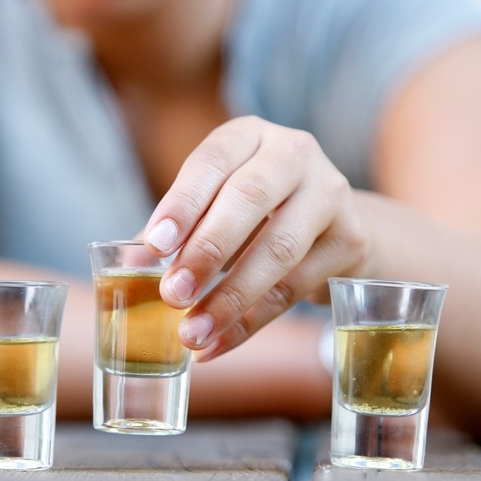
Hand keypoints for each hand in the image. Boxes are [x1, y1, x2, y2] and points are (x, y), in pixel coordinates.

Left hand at [144, 115, 369, 360]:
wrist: (337, 225)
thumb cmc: (258, 213)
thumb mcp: (216, 205)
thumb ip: (176, 230)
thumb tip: (129, 264)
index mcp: (249, 136)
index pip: (212, 160)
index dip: (182, 203)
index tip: (154, 246)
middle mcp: (294, 153)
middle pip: (250, 199)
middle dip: (206, 251)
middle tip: (171, 294)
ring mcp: (330, 193)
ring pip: (278, 249)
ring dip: (229, 297)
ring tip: (191, 332)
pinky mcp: (350, 239)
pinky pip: (295, 288)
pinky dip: (250, 322)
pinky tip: (217, 344)